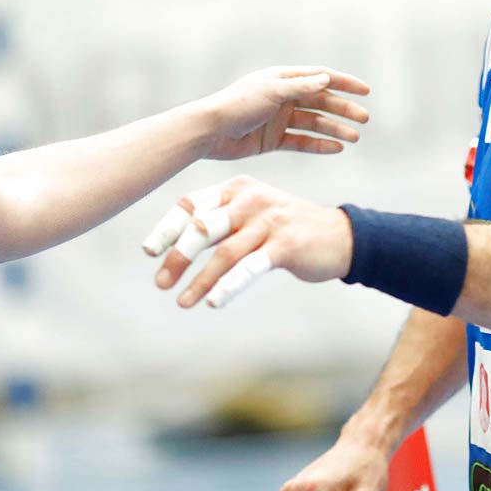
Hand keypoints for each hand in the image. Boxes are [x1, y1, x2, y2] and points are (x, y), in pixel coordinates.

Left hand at [141, 176, 351, 307]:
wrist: (341, 237)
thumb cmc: (288, 229)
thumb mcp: (253, 214)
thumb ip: (220, 222)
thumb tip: (177, 245)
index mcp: (237, 188)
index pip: (191, 205)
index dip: (167, 229)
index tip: (149, 252)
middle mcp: (250, 200)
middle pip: (202, 228)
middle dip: (178, 257)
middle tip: (160, 283)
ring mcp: (269, 221)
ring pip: (223, 253)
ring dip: (199, 281)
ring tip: (183, 302)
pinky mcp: (285, 245)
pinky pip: (249, 269)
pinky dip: (228, 286)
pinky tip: (213, 302)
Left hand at [205, 66, 369, 160]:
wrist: (210, 132)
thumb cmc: (237, 105)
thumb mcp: (272, 92)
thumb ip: (300, 87)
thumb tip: (326, 79)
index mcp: (282, 78)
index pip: (320, 78)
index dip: (344, 83)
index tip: (365, 91)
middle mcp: (283, 97)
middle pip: (321, 102)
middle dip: (343, 109)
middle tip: (364, 119)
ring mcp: (279, 119)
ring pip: (314, 123)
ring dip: (335, 129)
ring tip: (354, 137)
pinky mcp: (273, 139)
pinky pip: (302, 142)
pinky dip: (319, 145)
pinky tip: (337, 148)